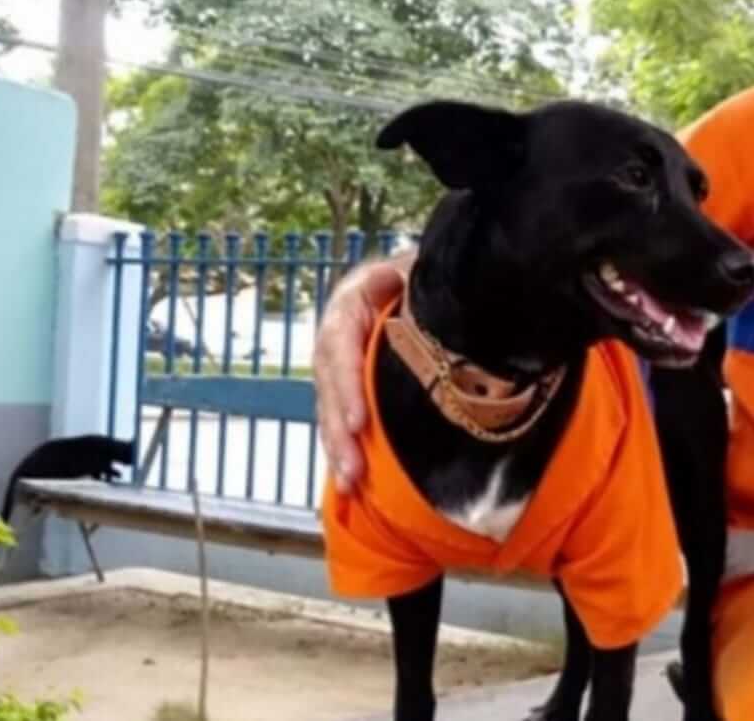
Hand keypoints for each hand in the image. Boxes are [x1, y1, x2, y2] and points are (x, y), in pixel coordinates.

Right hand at [313, 250, 411, 491]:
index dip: (346, 384)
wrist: (416, 279)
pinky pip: (339, 418)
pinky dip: (344, 448)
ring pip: (330, 408)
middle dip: (339, 430)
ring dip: (338, 448)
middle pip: (330, 384)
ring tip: (350, 483)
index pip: (340, 344)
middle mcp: (336, 335)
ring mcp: (338, 363)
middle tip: (353, 469)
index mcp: (351, 303)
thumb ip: (410, 280)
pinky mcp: (347, 386)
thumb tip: (399, 283)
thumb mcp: (418, 271)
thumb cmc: (423, 277)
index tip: (357, 421)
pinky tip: (350, 483)